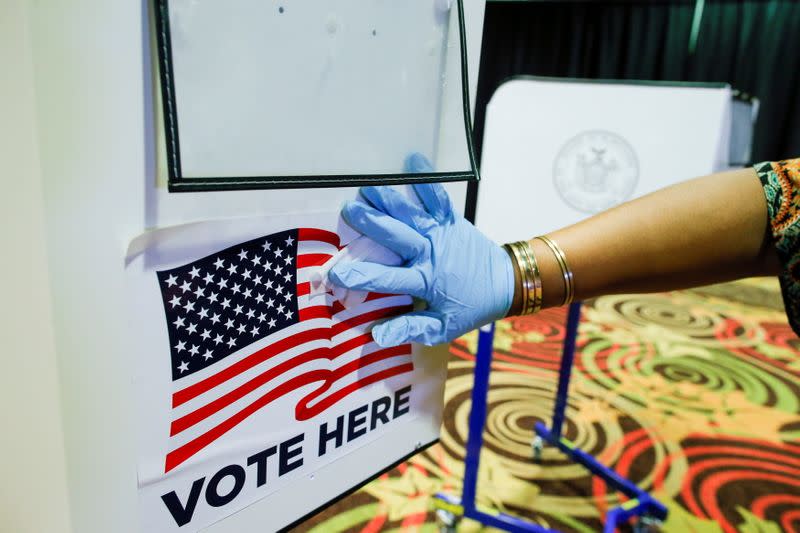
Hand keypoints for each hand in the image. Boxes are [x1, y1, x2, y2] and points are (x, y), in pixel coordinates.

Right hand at [328, 153, 513, 346]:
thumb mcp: (443, 328)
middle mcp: (431, 254)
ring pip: (412, 214)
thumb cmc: (470, 307)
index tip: (335, 272)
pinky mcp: (452, 220)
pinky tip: (413, 158)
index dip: (360, 275)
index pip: (387, 279)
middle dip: (372, 223)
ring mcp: (442, 233)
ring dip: (389, 199)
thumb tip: (376, 333)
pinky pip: (438, 197)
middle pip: (397, 237)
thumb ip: (410, 328)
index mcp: (426, 281)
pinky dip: (426, 179)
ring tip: (366, 187)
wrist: (506, 282)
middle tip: (348, 210)